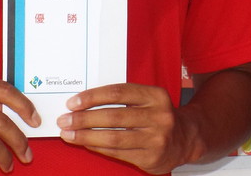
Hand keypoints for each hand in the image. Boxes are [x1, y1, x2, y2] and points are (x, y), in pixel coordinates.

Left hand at [57, 83, 194, 174]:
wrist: (185, 139)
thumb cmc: (158, 116)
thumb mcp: (148, 100)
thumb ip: (124, 98)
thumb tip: (84, 102)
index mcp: (155, 96)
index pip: (119, 92)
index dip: (93, 97)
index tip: (73, 102)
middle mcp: (158, 116)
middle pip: (114, 116)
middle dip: (84, 118)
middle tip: (65, 119)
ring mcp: (156, 138)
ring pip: (114, 137)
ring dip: (86, 136)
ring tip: (69, 133)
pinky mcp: (151, 157)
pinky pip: (118, 153)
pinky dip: (98, 148)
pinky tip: (85, 143)